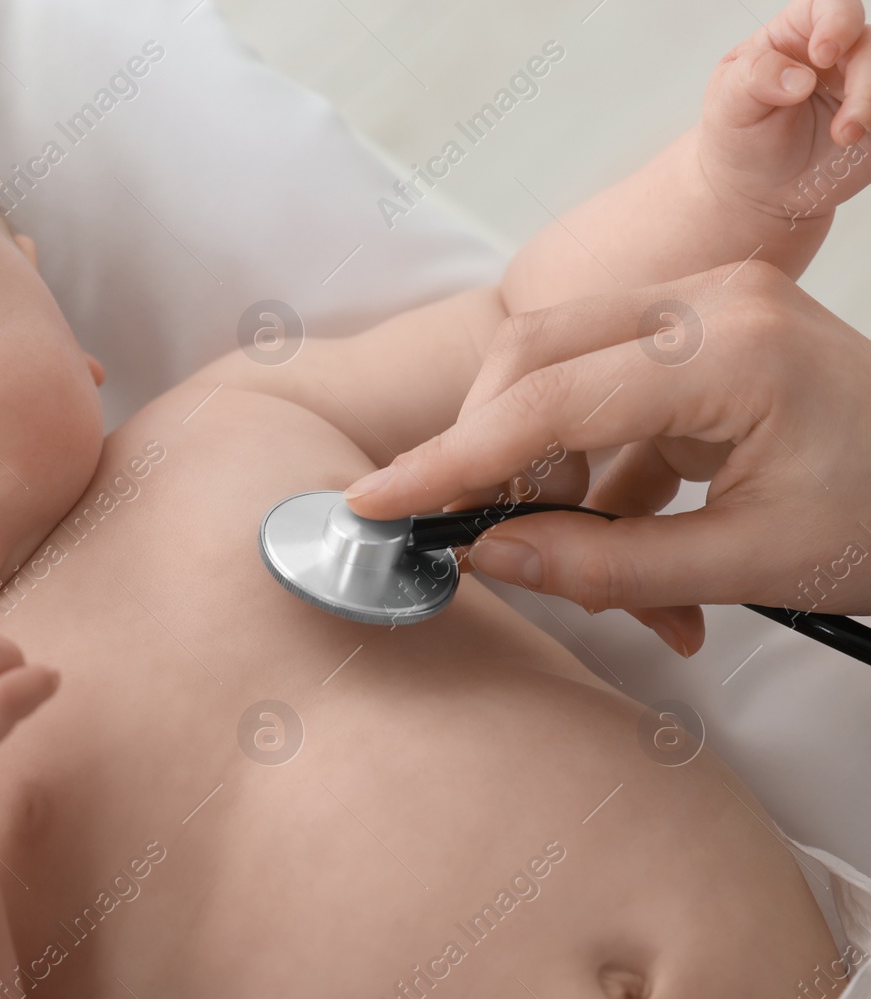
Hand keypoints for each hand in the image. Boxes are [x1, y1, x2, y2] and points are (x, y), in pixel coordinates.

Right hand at [344, 262, 870, 655]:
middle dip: (487, 449)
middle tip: (473, 533)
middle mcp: (709, 301)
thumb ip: (606, 565)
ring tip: (579, 564)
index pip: (546, 401)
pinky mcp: (702, 334)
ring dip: (545, 471)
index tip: (380, 501)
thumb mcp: (750, 564)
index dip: (451, 459)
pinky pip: (602, 394)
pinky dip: (593, 473)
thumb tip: (488, 555)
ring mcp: (706, 307)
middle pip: (532, 357)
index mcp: (730, 347)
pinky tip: (619, 542)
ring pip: (557, 371)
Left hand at [699, 0, 870, 223]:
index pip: (830, 6)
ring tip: (844, 138)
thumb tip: (800, 78)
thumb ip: (755, 77)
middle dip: (864, 81)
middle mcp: (836, 54)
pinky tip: (857, 141)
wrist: (754, 190)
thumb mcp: (729, 104)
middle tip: (842, 125)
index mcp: (796, 35)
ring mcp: (860, 83)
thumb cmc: (739, 137)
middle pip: (869, 44)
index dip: (837, 22)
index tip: (824, 55)